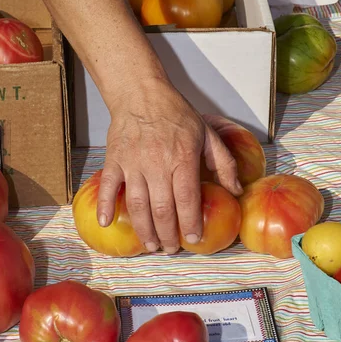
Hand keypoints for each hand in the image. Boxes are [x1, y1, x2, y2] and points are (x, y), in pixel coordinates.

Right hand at [96, 78, 242, 254]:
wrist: (142, 93)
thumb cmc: (176, 113)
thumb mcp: (207, 133)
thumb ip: (223, 163)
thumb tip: (235, 190)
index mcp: (182, 158)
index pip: (187, 199)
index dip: (191, 223)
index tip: (193, 239)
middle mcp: (157, 163)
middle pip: (162, 209)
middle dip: (168, 234)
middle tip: (171, 248)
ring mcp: (133, 163)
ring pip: (137, 204)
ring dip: (144, 229)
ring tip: (151, 244)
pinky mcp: (114, 160)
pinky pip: (108, 186)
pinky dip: (105, 205)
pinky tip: (106, 222)